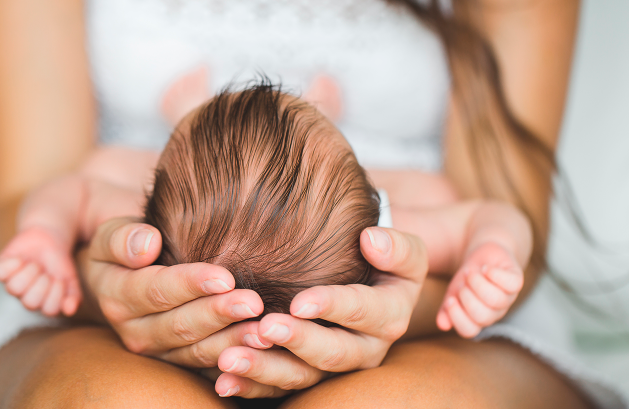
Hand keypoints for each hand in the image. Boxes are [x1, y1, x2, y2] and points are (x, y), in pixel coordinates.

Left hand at [0, 225, 80, 315]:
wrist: (49, 238)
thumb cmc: (58, 263)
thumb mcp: (71, 279)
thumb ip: (73, 295)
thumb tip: (71, 310)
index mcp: (43, 302)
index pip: (50, 309)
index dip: (57, 294)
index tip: (60, 279)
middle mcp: (25, 297)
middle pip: (30, 303)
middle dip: (42, 284)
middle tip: (46, 273)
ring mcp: (12, 284)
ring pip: (14, 289)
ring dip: (29, 273)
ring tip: (35, 264)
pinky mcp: (0, 270)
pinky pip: (0, 273)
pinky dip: (12, 264)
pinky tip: (21, 259)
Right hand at [78, 217, 273, 369]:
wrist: (127, 272)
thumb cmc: (127, 245)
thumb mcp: (111, 234)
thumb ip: (122, 238)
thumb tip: (146, 244)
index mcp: (117, 297)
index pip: (157, 290)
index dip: (191, 284)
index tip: (225, 277)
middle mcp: (136, 331)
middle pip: (181, 326)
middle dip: (219, 315)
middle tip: (254, 303)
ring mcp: (159, 352)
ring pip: (197, 352)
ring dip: (233, 343)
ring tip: (264, 332)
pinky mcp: (180, 363)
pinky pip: (209, 367)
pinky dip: (236, 361)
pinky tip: (262, 351)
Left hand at [211, 227, 427, 397]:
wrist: (376, 285)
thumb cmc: (383, 261)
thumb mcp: (404, 253)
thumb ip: (396, 247)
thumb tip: (371, 239)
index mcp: (389, 316)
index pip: (362, 312)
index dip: (332, 306)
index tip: (299, 302)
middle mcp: (366, 350)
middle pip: (332, 353)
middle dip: (297, 341)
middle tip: (265, 327)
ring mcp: (335, 368)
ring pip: (302, 377)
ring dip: (265, 369)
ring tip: (230, 358)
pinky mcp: (309, 377)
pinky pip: (280, 389)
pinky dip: (251, 386)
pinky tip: (225, 380)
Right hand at [436, 242, 523, 337]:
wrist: (482, 257)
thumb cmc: (467, 279)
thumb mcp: (453, 292)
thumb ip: (446, 309)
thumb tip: (442, 325)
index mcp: (477, 318)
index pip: (469, 330)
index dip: (458, 317)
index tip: (450, 300)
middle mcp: (494, 312)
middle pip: (483, 317)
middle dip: (468, 298)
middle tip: (462, 283)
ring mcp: (507, 297)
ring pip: (497, 300)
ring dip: (478, 283)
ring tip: (471, 272)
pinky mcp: (516, 281)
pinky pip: (512, 284)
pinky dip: (495, 274)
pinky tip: (486, 268)